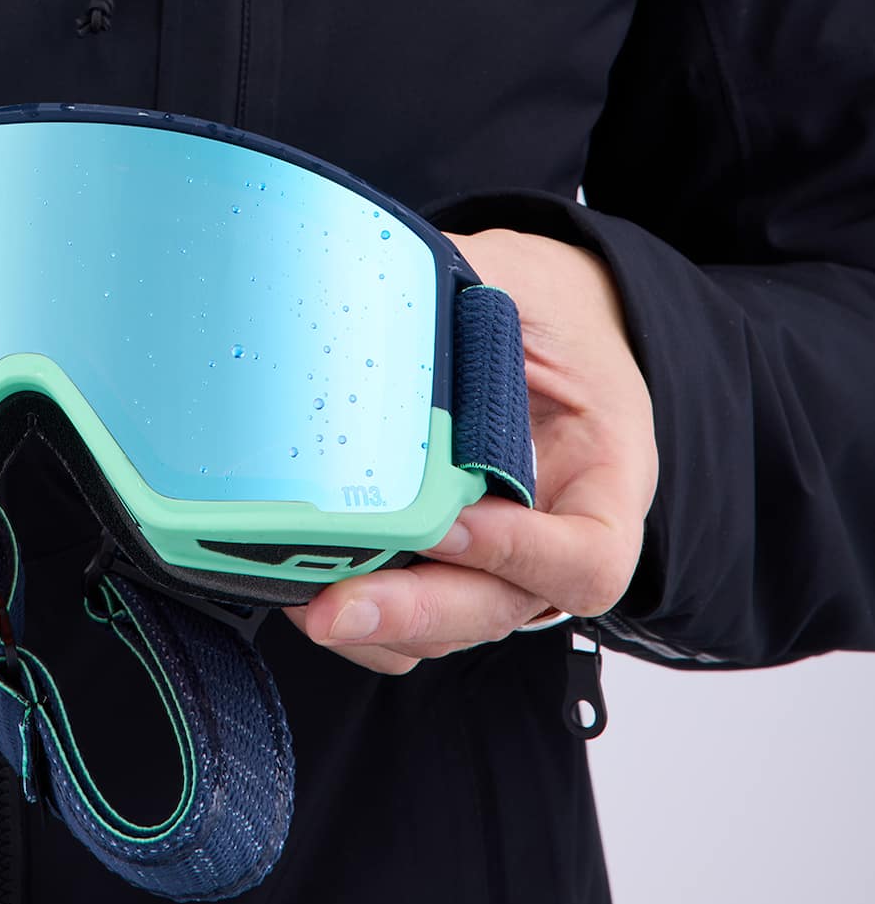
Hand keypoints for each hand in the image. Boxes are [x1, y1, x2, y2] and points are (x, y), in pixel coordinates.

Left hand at [287, 229, 657, 673]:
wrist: (547, 332)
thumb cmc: (547, 314)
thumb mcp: (525, 285)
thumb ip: (470, 291)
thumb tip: (371, 276)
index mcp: (604, 477)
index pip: (587, 556)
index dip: (521, 554)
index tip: (453, 523)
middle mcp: (553, 540)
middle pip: (496, 608)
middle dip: (412, 612)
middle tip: (335, 608)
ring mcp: (496, 567)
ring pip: (443, 627)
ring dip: (373, 624)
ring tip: (300, 594)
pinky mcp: (442, 569)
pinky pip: (407, 624)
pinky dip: (358, 616)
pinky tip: (299, 584)